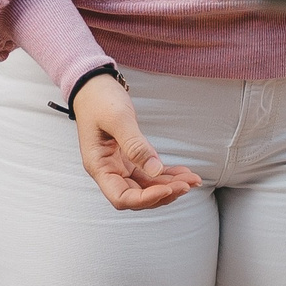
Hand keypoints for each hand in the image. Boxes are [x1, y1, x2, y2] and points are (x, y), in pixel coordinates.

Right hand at [71, 75, 200, 210]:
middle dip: (163, 193)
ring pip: (147, 186)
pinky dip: (167, 175)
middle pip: (137, 195)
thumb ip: (135, 145)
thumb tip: (154, 169)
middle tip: (187, 184)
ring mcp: (120, 165)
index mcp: (99, 166)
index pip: (121, 197)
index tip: (167, 188)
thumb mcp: (118, 119)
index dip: (145, 199)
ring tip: (192, 179)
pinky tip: (184, 173)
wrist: (93, 87)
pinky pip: (150, 173)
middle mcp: (109, 170)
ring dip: (169, 185)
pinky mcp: (130, 158)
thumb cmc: (99, 100)